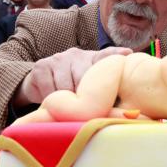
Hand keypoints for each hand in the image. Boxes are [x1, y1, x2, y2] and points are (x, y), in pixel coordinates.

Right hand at [16, 46, 132, 105]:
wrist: (39, 84)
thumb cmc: (70, 89)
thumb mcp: (87, 91)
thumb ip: (102, 94)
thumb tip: (122, 111)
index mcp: (93, 60)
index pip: (106, 56)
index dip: (116, 55)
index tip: (127, 54)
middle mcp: (77, 55)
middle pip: (84, 78)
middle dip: (84, 97)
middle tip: (84, 109)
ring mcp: (58, 58)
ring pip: (66, 87)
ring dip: (66, 101)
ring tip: (66, 105)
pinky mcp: (42, 66)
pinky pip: (49, 90)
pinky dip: (50, 100)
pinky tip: (52, 100)